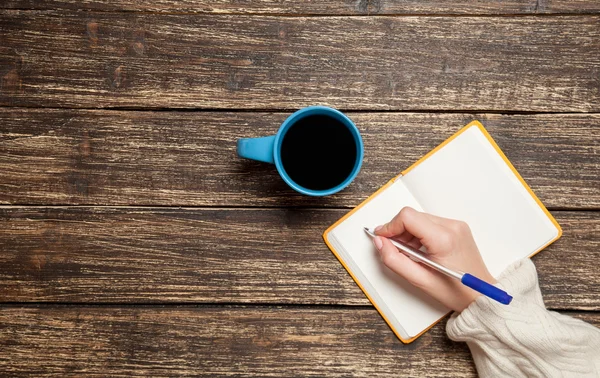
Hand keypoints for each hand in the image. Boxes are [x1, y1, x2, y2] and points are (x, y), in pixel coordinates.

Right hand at [373, 207, 495, 311]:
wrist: (480, 295)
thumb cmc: (455, 291)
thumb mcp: (419, 280)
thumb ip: (394, 260)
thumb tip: (380, 243)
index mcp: (443, 239)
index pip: (408, 217)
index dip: (390, 226)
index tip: (382, 238)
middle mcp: (452, 227)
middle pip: (412, 216)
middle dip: (398, 231)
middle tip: (393, 249)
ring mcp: (456, 225)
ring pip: (420, 218)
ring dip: (408, 233)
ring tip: (409, 253)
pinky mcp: (457, 227)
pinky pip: (429, 223)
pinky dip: (419, 233)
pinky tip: (419, 250)